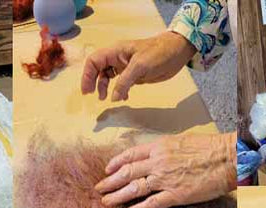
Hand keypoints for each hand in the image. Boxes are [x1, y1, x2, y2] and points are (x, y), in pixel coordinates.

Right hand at [81, 31, 195, 101]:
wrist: (178, 52)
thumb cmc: (159, 53)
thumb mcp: (140, 66)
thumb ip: (125, 81)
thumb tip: (113, 98)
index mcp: (116, 51)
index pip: (94, 61)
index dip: (87, 75)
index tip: (88, 90)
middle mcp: (118, 58)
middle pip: (97, 69)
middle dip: (93, 82)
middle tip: (92, 96)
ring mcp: (125, 66)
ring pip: (107, 77)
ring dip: (104, 87)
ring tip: (105, 98)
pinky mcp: (134, 74)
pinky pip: (120, 83)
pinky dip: (118, 91)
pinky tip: (123, 97)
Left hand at [94, 133, 236, 207]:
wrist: (226, 158)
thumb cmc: (208, 147)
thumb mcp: (180, 141)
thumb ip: (164, 149)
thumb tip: (153, 155)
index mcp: (159, 146)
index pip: (130, 154)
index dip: (116, 163)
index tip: (107, 170)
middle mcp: (158, 162)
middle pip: (127, 172)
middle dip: (110, 182)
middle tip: (99, 188)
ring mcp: (165, 179)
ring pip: (134, 188)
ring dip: (117, 196)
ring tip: (106, 201)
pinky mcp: (175, 195)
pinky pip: (151, 204)